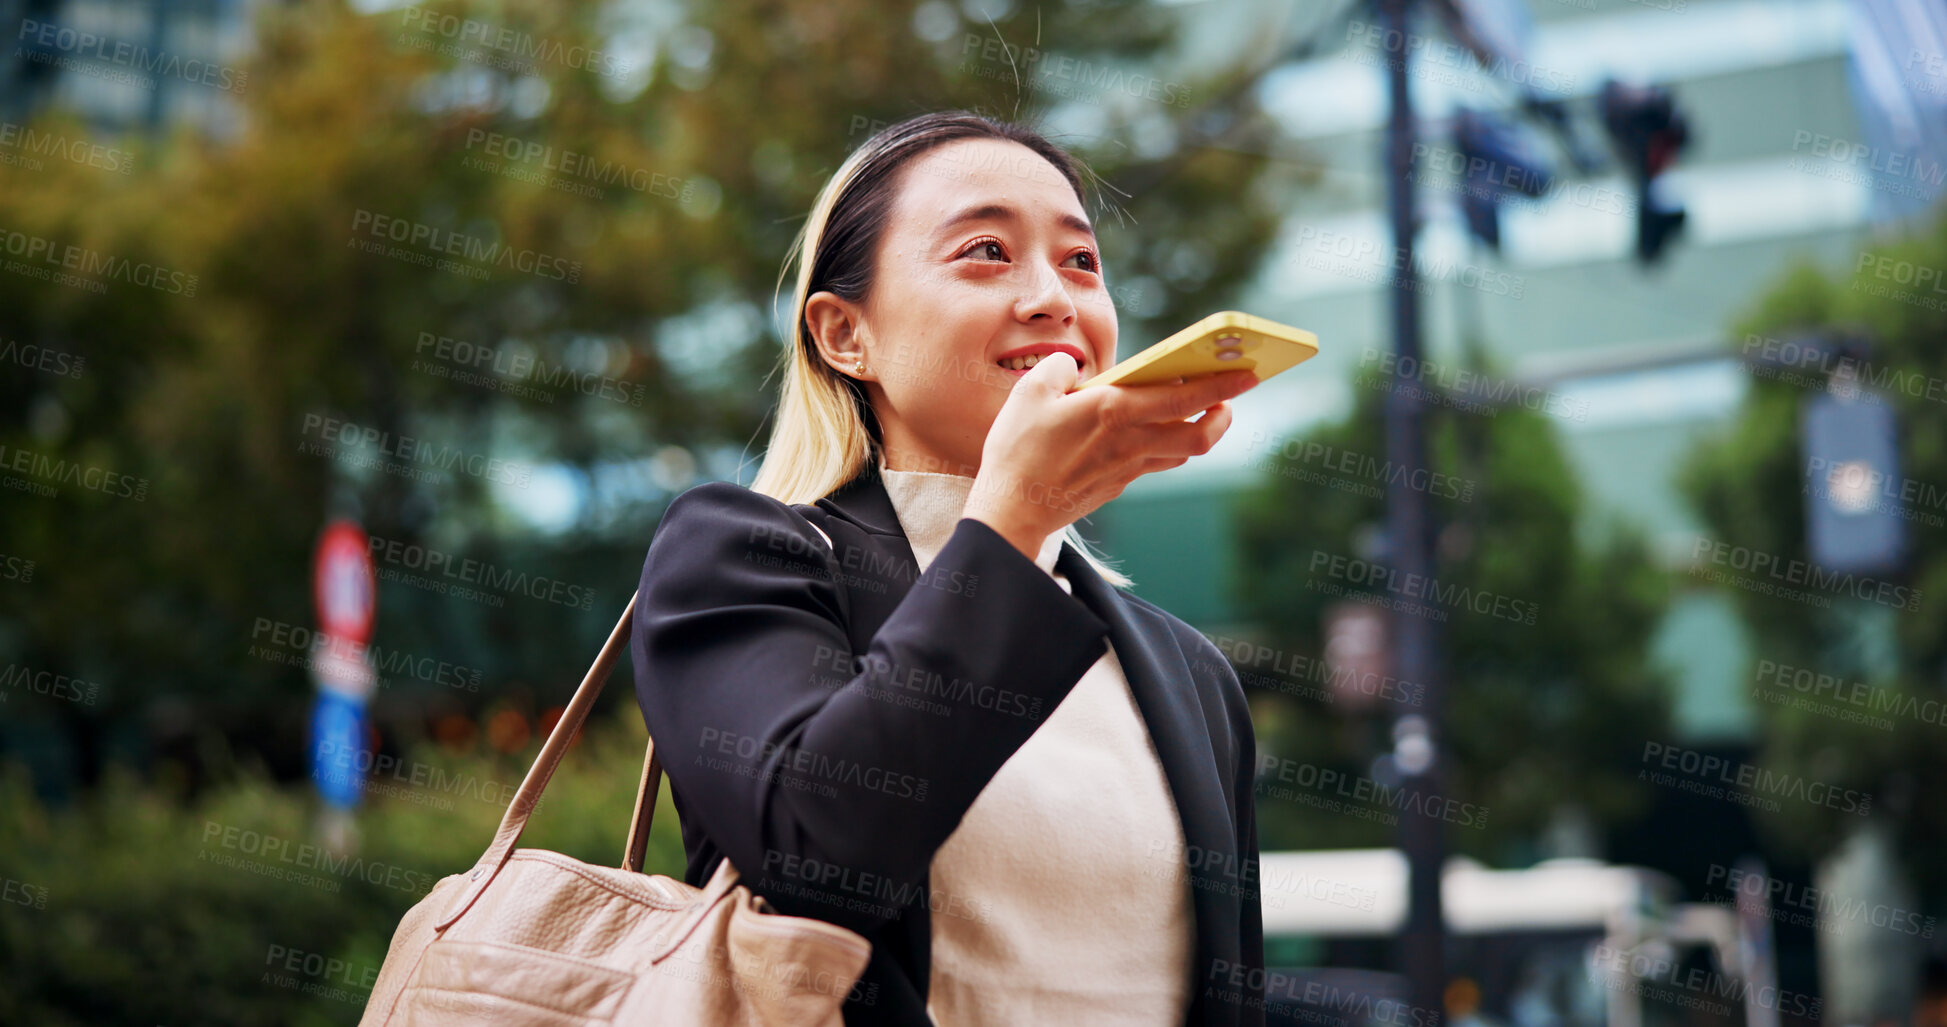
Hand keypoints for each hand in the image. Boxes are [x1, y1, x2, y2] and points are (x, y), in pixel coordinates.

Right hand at [962, 352, 1257, 559]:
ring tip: (1200, 410)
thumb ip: (1058, 368)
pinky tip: (1152, 433)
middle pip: (1200, 435)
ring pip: (1182, 453)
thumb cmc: (1017, 450)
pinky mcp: (1117, 485)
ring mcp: (1127, 469)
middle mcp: (1131, 442)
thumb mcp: (1029, 393)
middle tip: (1228, 396)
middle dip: (1223, 414)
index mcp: (1115, 411)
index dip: (1222, 383)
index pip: (1185, 397)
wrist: (1012, 512)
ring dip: (1199, 431)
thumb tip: (1072, 367)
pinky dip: (1165, 446)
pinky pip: (1155, 463)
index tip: (1248, 371)